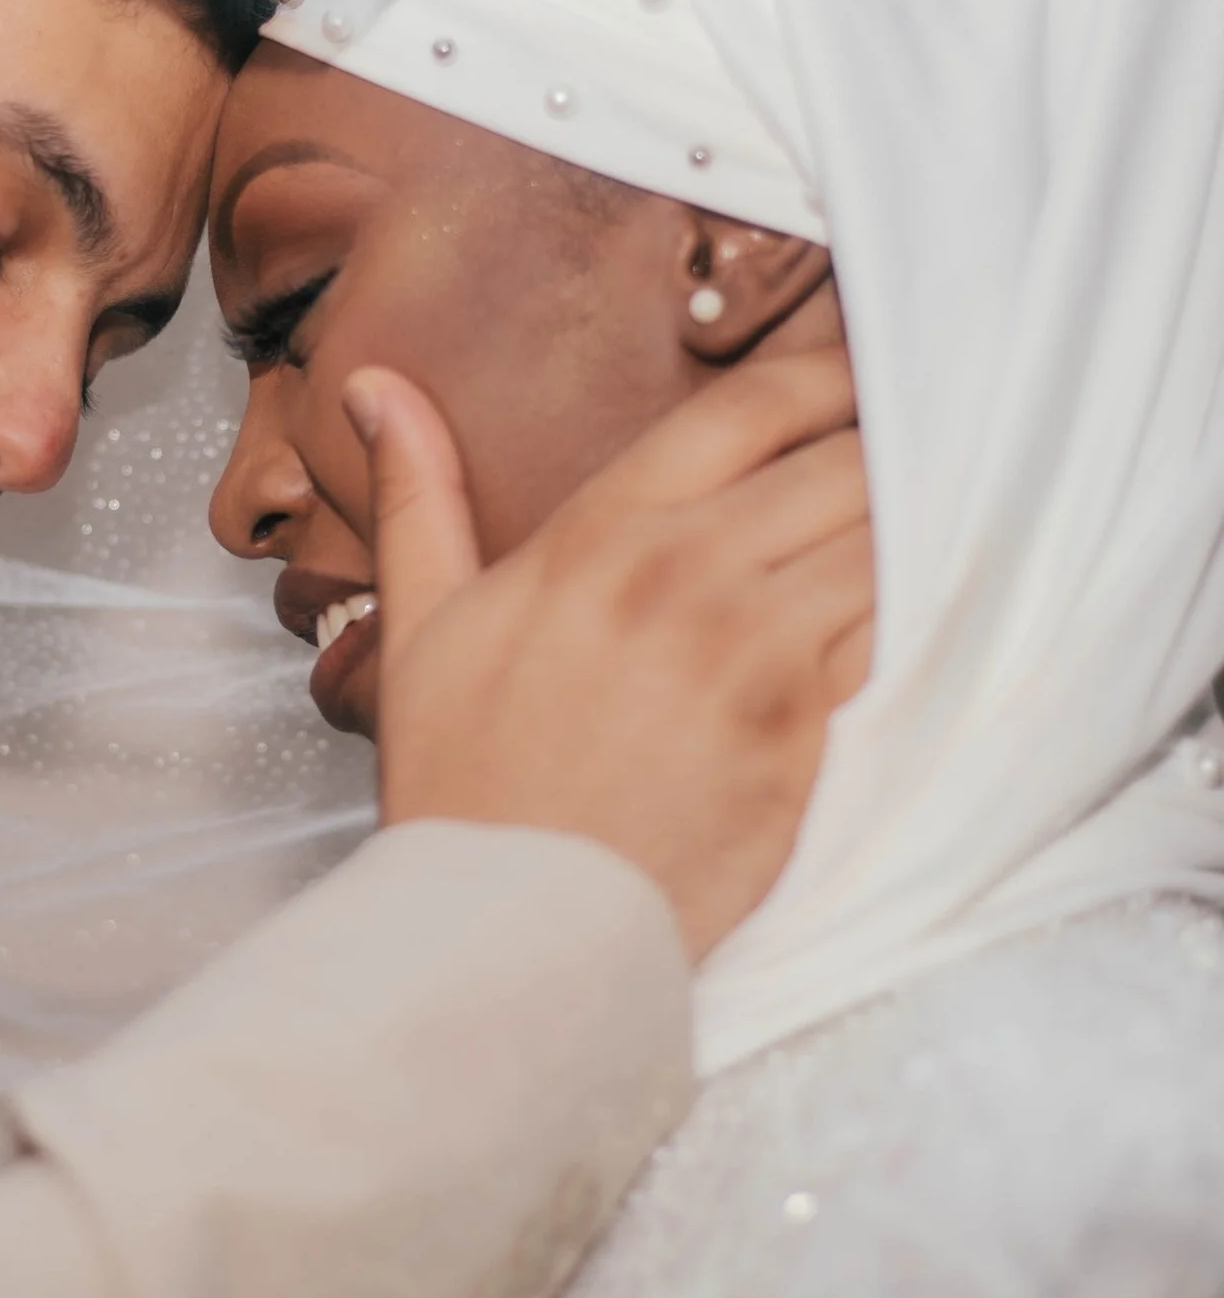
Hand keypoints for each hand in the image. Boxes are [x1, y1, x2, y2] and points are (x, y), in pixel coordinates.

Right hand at [346, 352, 872, 959]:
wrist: (508, 920)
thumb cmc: (465, 780)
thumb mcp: (422, 623)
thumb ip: (418, 492)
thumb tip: (372, 387)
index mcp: (597, 536)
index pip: (748, 408)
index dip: (822, 376)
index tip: (854, 376)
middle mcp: (683, 574)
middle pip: (840, 460)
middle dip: (886, 444)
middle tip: (912, 447)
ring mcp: (752, 652)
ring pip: (883, 539)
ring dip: (911, 526)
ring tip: (924, 525)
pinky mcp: (802, 730)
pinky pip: (894, 633)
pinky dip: (912, 611)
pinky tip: (910, 612)